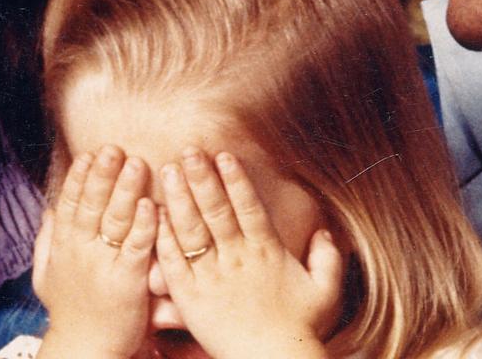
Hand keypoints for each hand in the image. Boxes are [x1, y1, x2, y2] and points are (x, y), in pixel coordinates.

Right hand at [32, 146, 155, 358]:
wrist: (85, 350)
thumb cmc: (71, 312)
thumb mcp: (47, 276)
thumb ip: (47, 241)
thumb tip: (49, 210)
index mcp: (63, 248)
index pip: (69, 204)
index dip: (78, 178)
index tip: (88, 154)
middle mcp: (80, 252)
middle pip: (91, 205)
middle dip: (102, 174)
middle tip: (113, 148)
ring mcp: (103, 266)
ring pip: (114, 220)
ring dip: (125, 190)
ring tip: (136, 163)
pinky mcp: (128, 281)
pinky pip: (136, 247)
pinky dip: (144, 225)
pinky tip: (151, 205)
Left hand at [155, 148, 342, 358]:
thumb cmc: (300, 330)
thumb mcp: (325, 291)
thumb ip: (328, 258)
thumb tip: (325, 231)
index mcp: (267, 252)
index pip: (249, 207)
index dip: (236, 180)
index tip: (224, 155)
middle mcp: (238, 258)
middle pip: (217, 210)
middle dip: (202, 178)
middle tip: (189, 150)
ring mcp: (212, 277)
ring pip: (192, 230)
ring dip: (180, 198)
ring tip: (170, 170)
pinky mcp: (191, 298)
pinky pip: (174, 263)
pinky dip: (163, 237)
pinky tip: (154, 214)